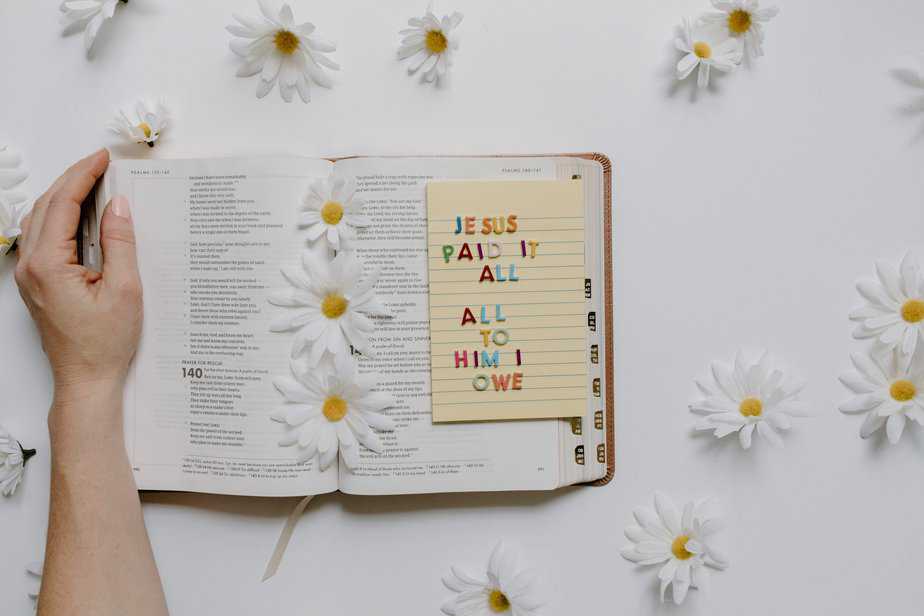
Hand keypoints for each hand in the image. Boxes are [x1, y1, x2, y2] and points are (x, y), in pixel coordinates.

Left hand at [15, 149, 141, 406]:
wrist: (86, 380)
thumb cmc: (105, 343)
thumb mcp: (124, 290)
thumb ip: (120, 243)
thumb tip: (119, 206)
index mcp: (48, 264)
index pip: (63, 204)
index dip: (84, 175)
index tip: (104, 158)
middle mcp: (30, 266)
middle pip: (47, 205)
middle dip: (73, 178)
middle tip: (101, 163)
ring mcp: (29, 275)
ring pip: (40, 219)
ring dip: (64, 196)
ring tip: (93, 182)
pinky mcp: (36, 283)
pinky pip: (42, 237)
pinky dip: (60, 217)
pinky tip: (81, 215)